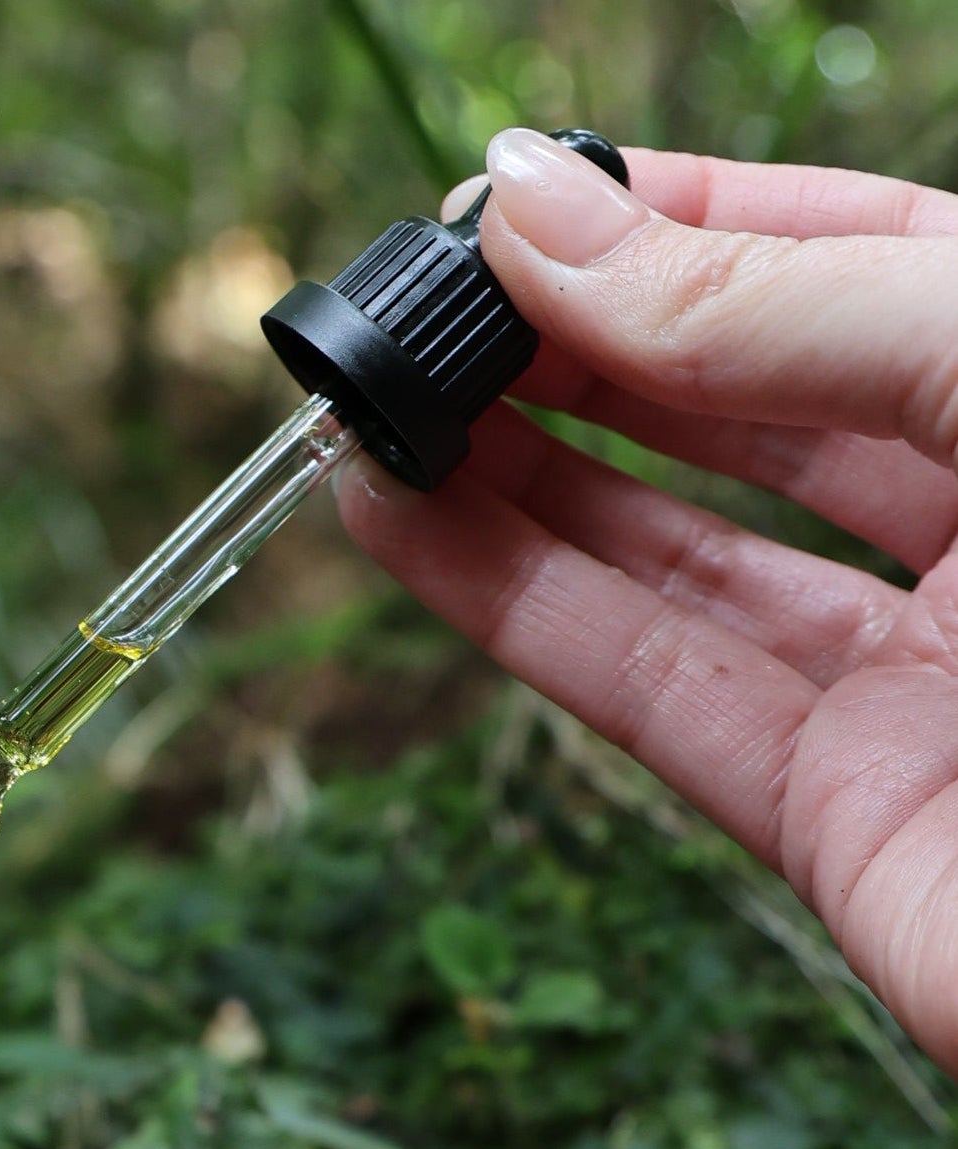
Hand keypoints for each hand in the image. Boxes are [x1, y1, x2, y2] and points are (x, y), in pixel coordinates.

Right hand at [336, 128, 957, 1077]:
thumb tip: (541, 216)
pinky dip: (511, 608)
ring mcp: (912, 680)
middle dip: (570, 357)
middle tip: (422, 315)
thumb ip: (783, 306)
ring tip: (371, 420)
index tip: (514, 205)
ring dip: (509, 482)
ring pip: (671, 555)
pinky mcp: (831, 816)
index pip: (847, 263)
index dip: (676, 223)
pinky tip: (404, 530)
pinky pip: (647, 689)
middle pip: (738, 413)